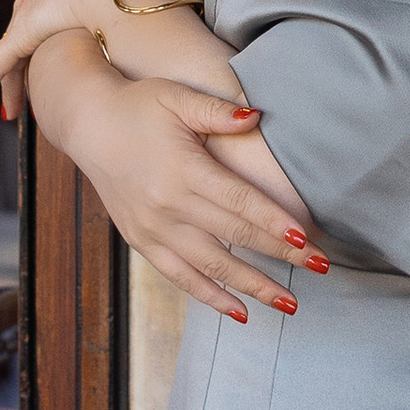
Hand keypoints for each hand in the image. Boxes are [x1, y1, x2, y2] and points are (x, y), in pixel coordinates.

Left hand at [0, 0, 136, 121]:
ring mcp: (28, 14)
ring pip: (12, 56)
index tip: (54, 55)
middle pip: (26, 36)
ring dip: (12, 84)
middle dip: (27, 65)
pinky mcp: (21, 34)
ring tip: (12, 111)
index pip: (50, 15)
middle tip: (31, 91)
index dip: (50, 38)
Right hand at [36, 48, 327, 326]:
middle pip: (235, 237)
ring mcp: (153, 229)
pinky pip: (181, 278)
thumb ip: (217, 110)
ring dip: (254, 287)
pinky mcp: (142, 242)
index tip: (308, 239)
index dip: (275, 222)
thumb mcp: (176, 97)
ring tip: (291, 303)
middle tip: (322, 267)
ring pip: (212, 267)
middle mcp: (168, 206)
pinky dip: (211, 297)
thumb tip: (255, 116)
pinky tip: (241, 312)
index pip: (240, 202)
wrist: (87, 124)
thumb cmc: (138, 105)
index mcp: (182, 170)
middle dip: (281, 256)